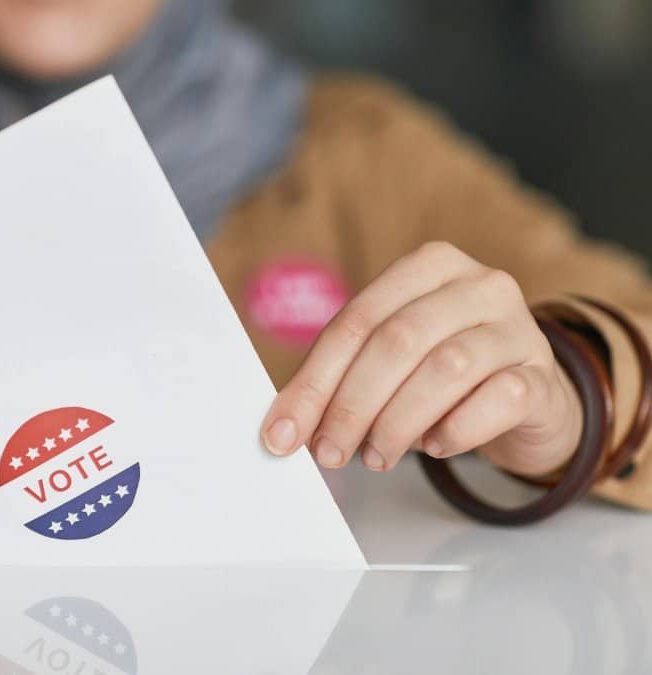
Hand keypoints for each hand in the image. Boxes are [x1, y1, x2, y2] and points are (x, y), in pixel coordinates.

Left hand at [260, 241, 582, 476]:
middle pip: (397, 341)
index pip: (355, 322)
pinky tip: (435, 447)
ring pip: (446, 368)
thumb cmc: (443, 376)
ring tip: (376, 456)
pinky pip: (498, 400)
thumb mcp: (391, 363)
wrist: (529, 398)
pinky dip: (456, 429)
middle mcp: (478, 285)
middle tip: (329, 452)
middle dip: (351, 405)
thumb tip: (285, 428)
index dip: (314, 382)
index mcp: (428, 267)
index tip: (284, 434)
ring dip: (397, 423)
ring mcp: (518, 327)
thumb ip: (342, 379)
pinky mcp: (544, 375)